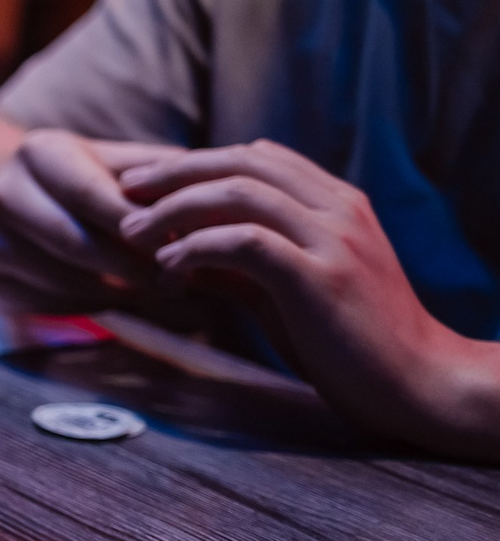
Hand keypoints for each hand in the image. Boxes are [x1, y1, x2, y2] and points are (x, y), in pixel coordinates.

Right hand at [0, 130, 182, 312]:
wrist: (17, 202)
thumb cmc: (88, 181)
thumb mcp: (119, 164)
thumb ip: (162, 179)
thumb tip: (212, 206)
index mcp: (39, 152)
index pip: (92, 193)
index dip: (139, 224)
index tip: (180, 245)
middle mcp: (2, 192)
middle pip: (74, 241)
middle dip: (131, 267)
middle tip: (175, 282)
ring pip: (62, 278)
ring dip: (116, 292)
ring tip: (154, 292)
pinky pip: (48, 303)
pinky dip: (90, 306)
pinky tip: (117, 298)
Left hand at [118, 139, 499, 455]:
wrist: (418, 383)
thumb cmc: (351, 343)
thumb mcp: (292, 292)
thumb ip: (243, 267)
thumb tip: (180, 255)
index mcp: (336, 204)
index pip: (257, 157)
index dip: (195, 164)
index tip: (146, 184)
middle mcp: (337, 209)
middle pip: (241, 162)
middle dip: (173, 172)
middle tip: (122, 191)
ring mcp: (332, 239)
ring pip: (239, 193)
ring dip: (175, 208)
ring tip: (130, 232)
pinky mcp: (321, 277)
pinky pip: (247, 242)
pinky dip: (197, 247)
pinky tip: (167, 267)